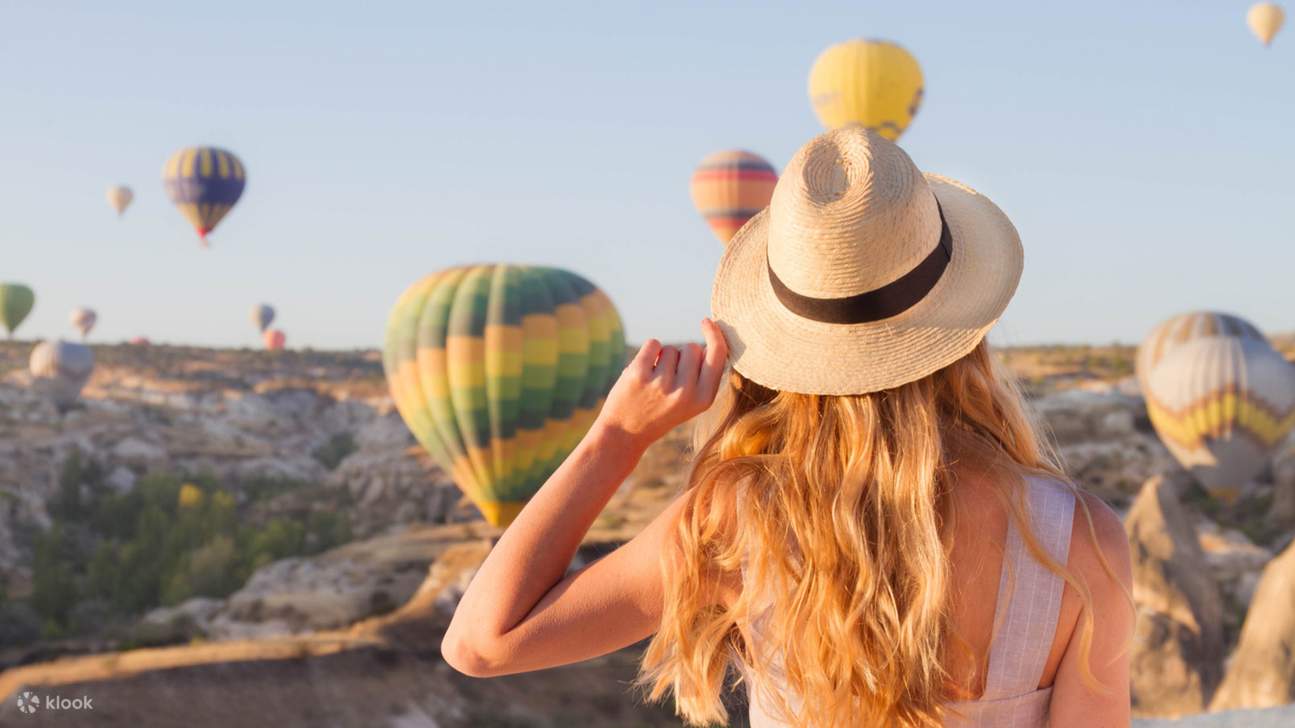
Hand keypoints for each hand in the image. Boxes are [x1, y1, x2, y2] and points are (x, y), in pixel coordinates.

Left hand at [594, 318, 728, 450]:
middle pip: (692, 348)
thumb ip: (703, 376)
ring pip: (670, 349)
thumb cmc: (661, 412)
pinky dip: (648, 352)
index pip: (718, 355)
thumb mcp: (690, 402)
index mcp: (703, 399)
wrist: (625, 434)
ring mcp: (662, 384)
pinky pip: (653, 344)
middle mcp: (685, 392)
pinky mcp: (639, 374)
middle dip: (681, 356)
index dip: (715, 335)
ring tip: (653, 383)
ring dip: (662, 359)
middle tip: (668, 381)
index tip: (707, 322)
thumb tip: (711, 342)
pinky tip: (642, 373)